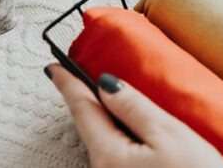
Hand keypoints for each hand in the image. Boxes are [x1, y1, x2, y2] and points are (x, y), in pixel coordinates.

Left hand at [46, 64, 222, 167]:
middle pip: (92, 126)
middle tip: (81, 73)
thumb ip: (135, 107)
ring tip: (111, 95)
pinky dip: (120, 133)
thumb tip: (106, 84)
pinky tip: (133, 126)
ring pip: (105, 140)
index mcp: (108, 155)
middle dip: (88, 99)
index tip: (54, 67)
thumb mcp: (169, 134)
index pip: (82, 109)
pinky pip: (117, 153)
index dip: (68, 84)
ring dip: (107, 117)